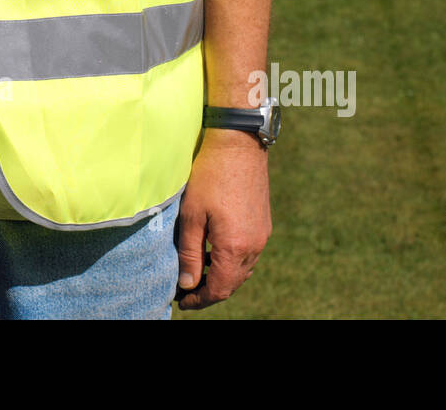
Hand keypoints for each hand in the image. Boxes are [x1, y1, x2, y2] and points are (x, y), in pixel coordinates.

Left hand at [175, 129, 270, 310]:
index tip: (182, 301)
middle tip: (187, 290)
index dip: (200, 300)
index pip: (220, 289)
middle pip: (233, 283)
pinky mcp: (263, 223)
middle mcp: (254, 245)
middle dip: (210, 291)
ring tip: (198, 272)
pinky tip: (214, 252)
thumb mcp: (192, 214)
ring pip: (242, 270)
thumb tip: (188, 284)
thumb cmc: (209, 175)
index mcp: (236, 247)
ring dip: (222, 276)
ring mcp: (262, 234)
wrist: (238, 143)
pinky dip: (232, 261)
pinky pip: (249, 253)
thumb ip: (190, 252)